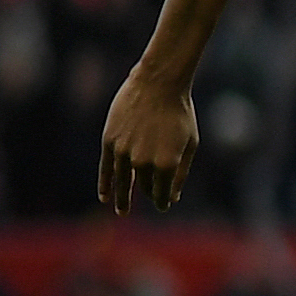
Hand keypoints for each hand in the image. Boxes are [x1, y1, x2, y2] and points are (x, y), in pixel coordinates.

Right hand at [98, 64, 197, 214]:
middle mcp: (144, 162)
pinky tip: (104, 197)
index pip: (162, 193)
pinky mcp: (110, 141)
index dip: (163, 201)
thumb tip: (173, 197)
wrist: (159, 84)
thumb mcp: (190, 144)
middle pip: (144, 187)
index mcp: (167, 164)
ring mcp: (124, 152)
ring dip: (122, 198)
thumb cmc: (180, 113)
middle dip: (149, 194)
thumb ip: (181, 173)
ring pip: (123, 181)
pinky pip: (106, 168)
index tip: (164, 205)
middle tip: (151, 199)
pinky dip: (105, 183)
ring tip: (122, 211)